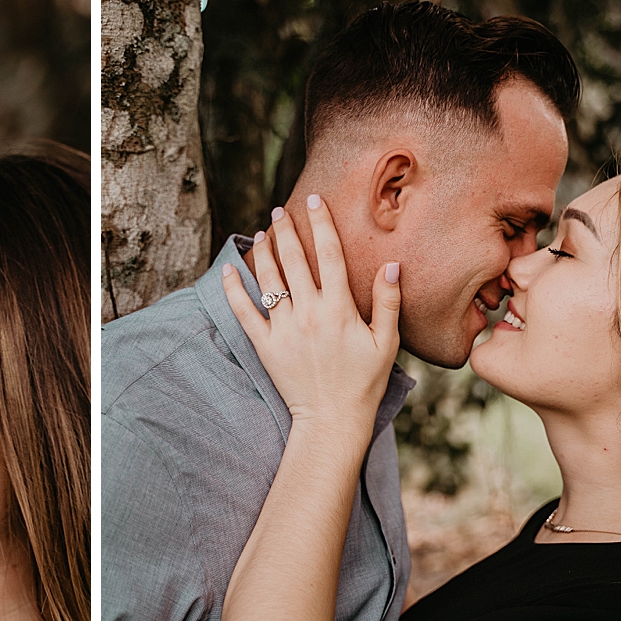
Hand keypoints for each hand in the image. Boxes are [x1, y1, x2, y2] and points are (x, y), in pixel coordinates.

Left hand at [223, 197, 399, 438]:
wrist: (333, 420)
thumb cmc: (364, 382)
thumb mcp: (387, 343)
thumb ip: (388, 302)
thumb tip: (392, 265)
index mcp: (340, 309)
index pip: (330, 255)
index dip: (321, 224)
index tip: (314, 201)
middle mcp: (309, 313)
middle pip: (295, 260)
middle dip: (287, 231)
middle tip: (280, 211)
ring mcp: (283, 329)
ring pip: (269, 280)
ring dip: (264, 252)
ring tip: (263, 233)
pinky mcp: (265, 345)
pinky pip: (243, 312)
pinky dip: (234, 289)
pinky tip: (229, 270)